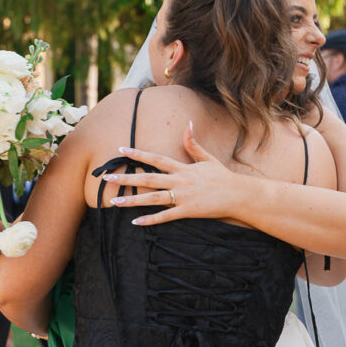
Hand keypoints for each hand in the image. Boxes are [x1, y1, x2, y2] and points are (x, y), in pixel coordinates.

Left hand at [100, 124, 241, 225]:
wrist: (238, 194)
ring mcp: (183, 197)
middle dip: (127, 178)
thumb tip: (187, 124)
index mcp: (183, 167)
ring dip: (132, 201)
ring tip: (113, 202)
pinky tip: (135, 222)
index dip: (138, 154)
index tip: (121, 150)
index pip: (156, 158)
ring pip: (153, 199)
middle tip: (107, 178)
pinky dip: (150, 220)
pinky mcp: (188, 211)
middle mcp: (180, 181)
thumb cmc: (222, 177)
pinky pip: (166, 216)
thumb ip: (193, 144)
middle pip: (148, 178)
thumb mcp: (207, 158)